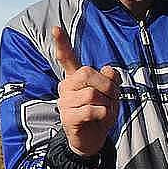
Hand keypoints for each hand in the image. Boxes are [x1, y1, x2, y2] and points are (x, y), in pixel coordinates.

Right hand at [52, 25, 119, 156]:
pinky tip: (99, 119)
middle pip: (87, 72)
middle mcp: (66, 87)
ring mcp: (64, 102)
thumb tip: (108, 69)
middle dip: (107, 85)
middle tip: (112, 97)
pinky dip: (103, 114)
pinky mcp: (67, 117)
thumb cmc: (100, 113)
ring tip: (104, 112)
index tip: (56, 28)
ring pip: (92, 94)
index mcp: (75, 78)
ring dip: (107, 104)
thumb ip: (111, 79)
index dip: (62, 43)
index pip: (67, 57)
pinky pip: (92, 110)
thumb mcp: (111, 95)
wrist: (93, 140)